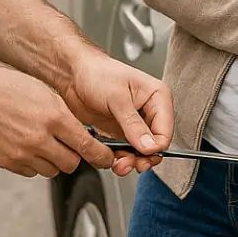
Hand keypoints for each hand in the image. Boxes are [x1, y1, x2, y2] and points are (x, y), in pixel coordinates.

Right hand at [0, 62, 115, 178]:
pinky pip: (31, 172)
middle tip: (67, 146)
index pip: (88, 147)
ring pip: (51, 170)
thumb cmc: (3, 87)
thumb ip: (64, 116)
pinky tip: (24, 145)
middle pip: (71, 163)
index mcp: (54, 117)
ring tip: (40, 141)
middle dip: (73, 157)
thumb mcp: (42, 93)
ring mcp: (23, 153)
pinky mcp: (8, 162)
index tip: (106, 160)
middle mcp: (40, 138)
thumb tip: (82, 134)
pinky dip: (33, 163)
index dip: (102, 157)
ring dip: (52, 160)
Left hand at [60, 49, 173, 176]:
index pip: (165, 131)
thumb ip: (133, 124)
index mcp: (156, 97)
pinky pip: (123, 152)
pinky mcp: (118, 132)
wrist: (72, 73)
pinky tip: (111, 158)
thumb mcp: (117, 98)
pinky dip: (118, 158)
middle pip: (154, 145)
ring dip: (130, 161)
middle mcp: (147, 112)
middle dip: (143, 158)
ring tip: (120, 164)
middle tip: (132, 163)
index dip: (155, 147)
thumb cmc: (96, 72)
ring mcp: (132, 124)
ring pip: (139, 152)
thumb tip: (149, 146)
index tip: (142, 153)